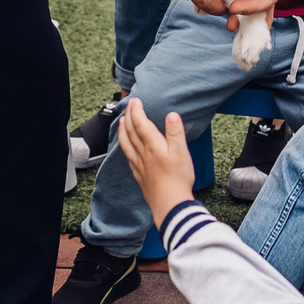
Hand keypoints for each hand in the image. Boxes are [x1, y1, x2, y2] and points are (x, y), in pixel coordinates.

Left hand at [116, 98, 197, 220]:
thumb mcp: (181, 152)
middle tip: (128, 106)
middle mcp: (143, 153)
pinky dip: (125, 147)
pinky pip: (128, 157)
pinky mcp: (140, 175)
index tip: (135, 100)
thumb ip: (175, 132)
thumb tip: (171, 115)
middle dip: (129, 116)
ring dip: (123, 131)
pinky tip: (127, 148)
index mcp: (153, 145)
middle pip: (131, 131)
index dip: (137, 110)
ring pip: (126, 144)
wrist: (170, 203)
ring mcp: (139, 165)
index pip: (141, 123)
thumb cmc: (178, 178)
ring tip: (121, 122)